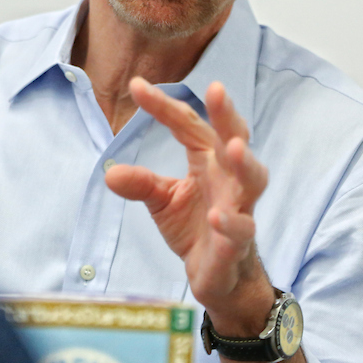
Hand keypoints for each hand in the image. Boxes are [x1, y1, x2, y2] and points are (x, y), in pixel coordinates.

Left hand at [105, 78, 270, 330]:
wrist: (220, 275)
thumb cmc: (196, 227)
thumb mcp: (162, 200)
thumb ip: (141, 183)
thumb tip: (110, 172)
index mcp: (208, 160)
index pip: (188, 125)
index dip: (164, 106)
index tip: (136, 86)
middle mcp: (228, 178)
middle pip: (234, 139)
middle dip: (227, 115)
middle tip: (217, 89)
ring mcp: (239, 208)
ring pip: (252, 179)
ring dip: (245, 162)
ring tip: (233, 147)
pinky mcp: (239, 242)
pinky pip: (241, 230)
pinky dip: (230, 222)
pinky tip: (215, 216)